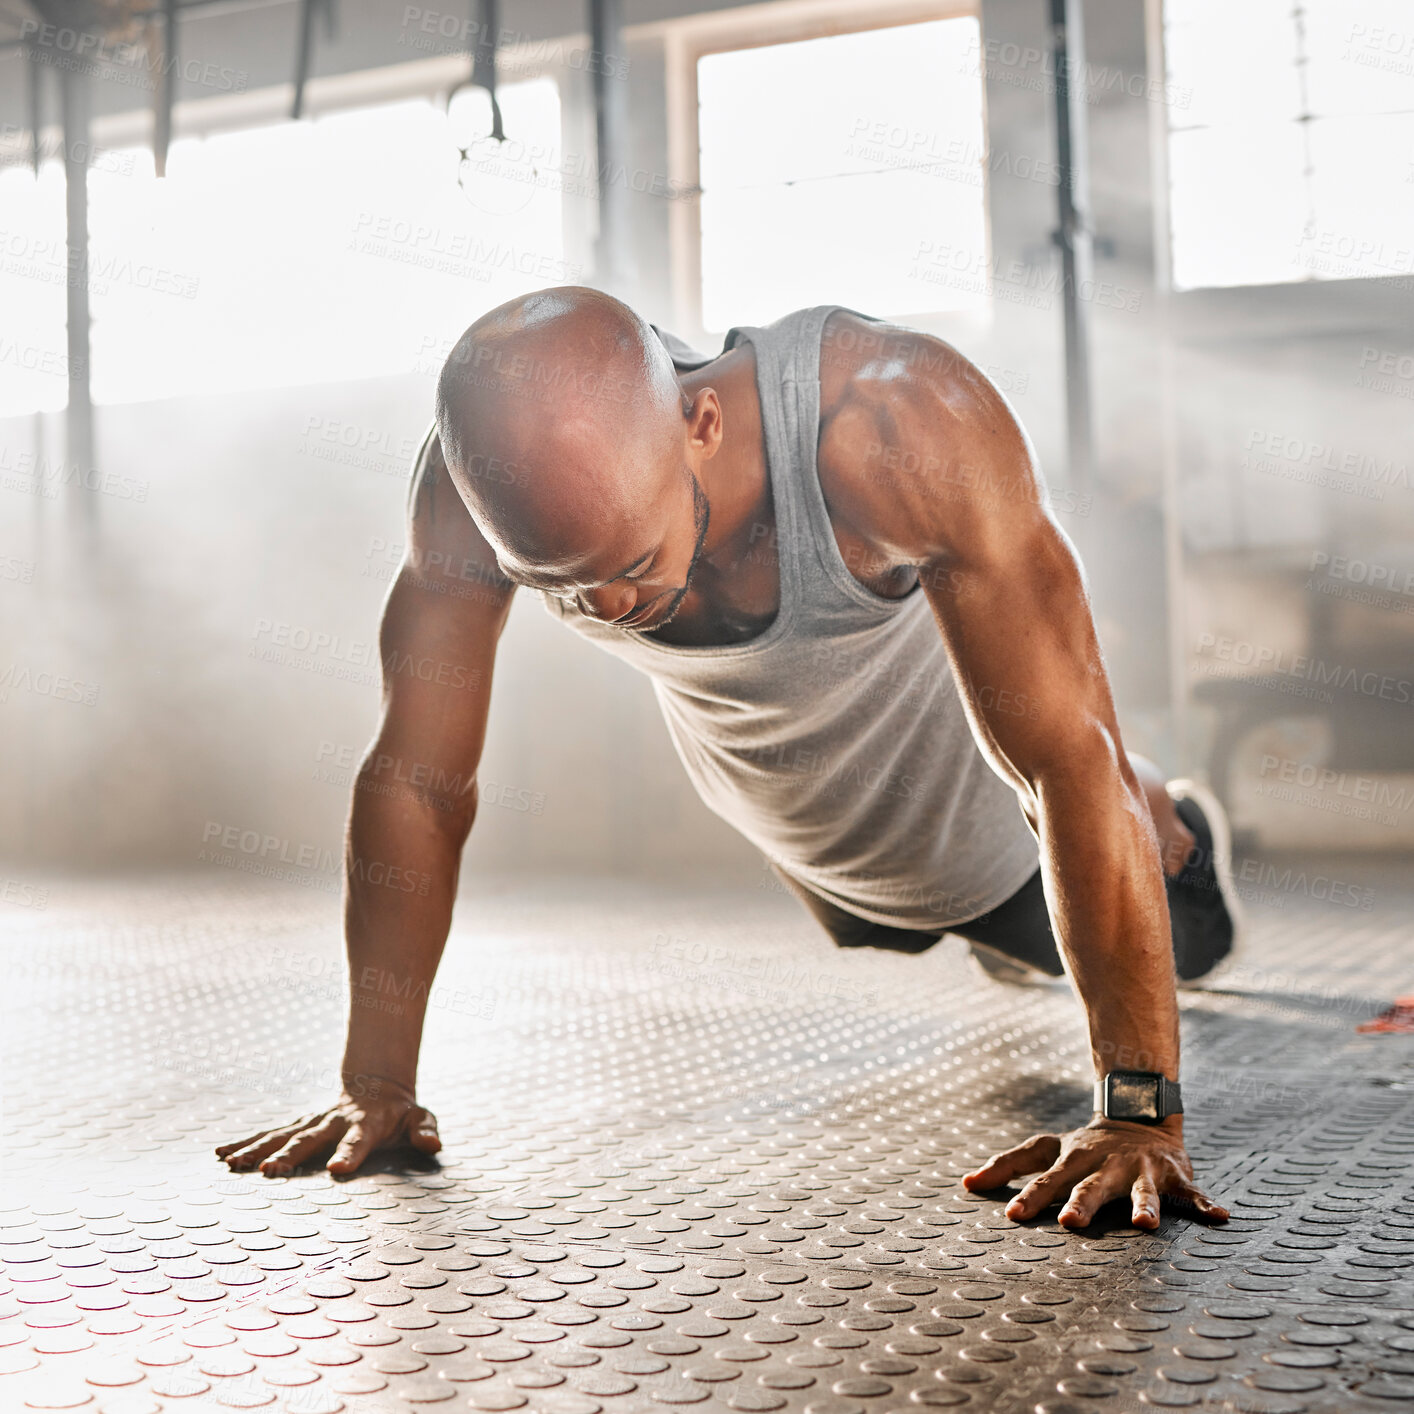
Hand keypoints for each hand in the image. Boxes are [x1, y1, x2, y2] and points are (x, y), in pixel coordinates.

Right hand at [214, 1076, 439, 1176]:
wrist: (376, 1084)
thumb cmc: (399, 1112)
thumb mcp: (420, 1118)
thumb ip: (425, 1130)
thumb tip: (432, 1144)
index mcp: (366, 1124)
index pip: (359, 1140)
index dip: (350, 1154)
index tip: (338, 1170)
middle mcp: (333, 1122)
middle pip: (309, 1139)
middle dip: (289, 1155)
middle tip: (269, 1172)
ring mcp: (312, 1122)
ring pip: (282, 1136)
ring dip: (258, 1150)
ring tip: (233, 1166)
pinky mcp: (298, 1125)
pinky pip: (269, 1134)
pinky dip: (246, 1143)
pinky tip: (222, 1155)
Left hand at [961, 1118, 1228, 1228]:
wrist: (1137, 1117)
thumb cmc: (1085, 1146)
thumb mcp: (1047, 1149)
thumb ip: (1008, 1165)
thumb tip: (966, 1183)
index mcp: (1074, 1161)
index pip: (1046, 1180)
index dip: (1029, 1197)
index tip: (1013, 1215)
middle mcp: (1106, 1165)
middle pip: (1090, 1186)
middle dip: (1081, 1204)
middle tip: (1070, 1224)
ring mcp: (1142, 1170)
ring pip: (1142, 1190)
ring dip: (1144, 1206)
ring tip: (1144, 1225)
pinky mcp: (1174, 1175)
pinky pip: (1194, 1194)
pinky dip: (1207, 1205)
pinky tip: (1221, 1217)